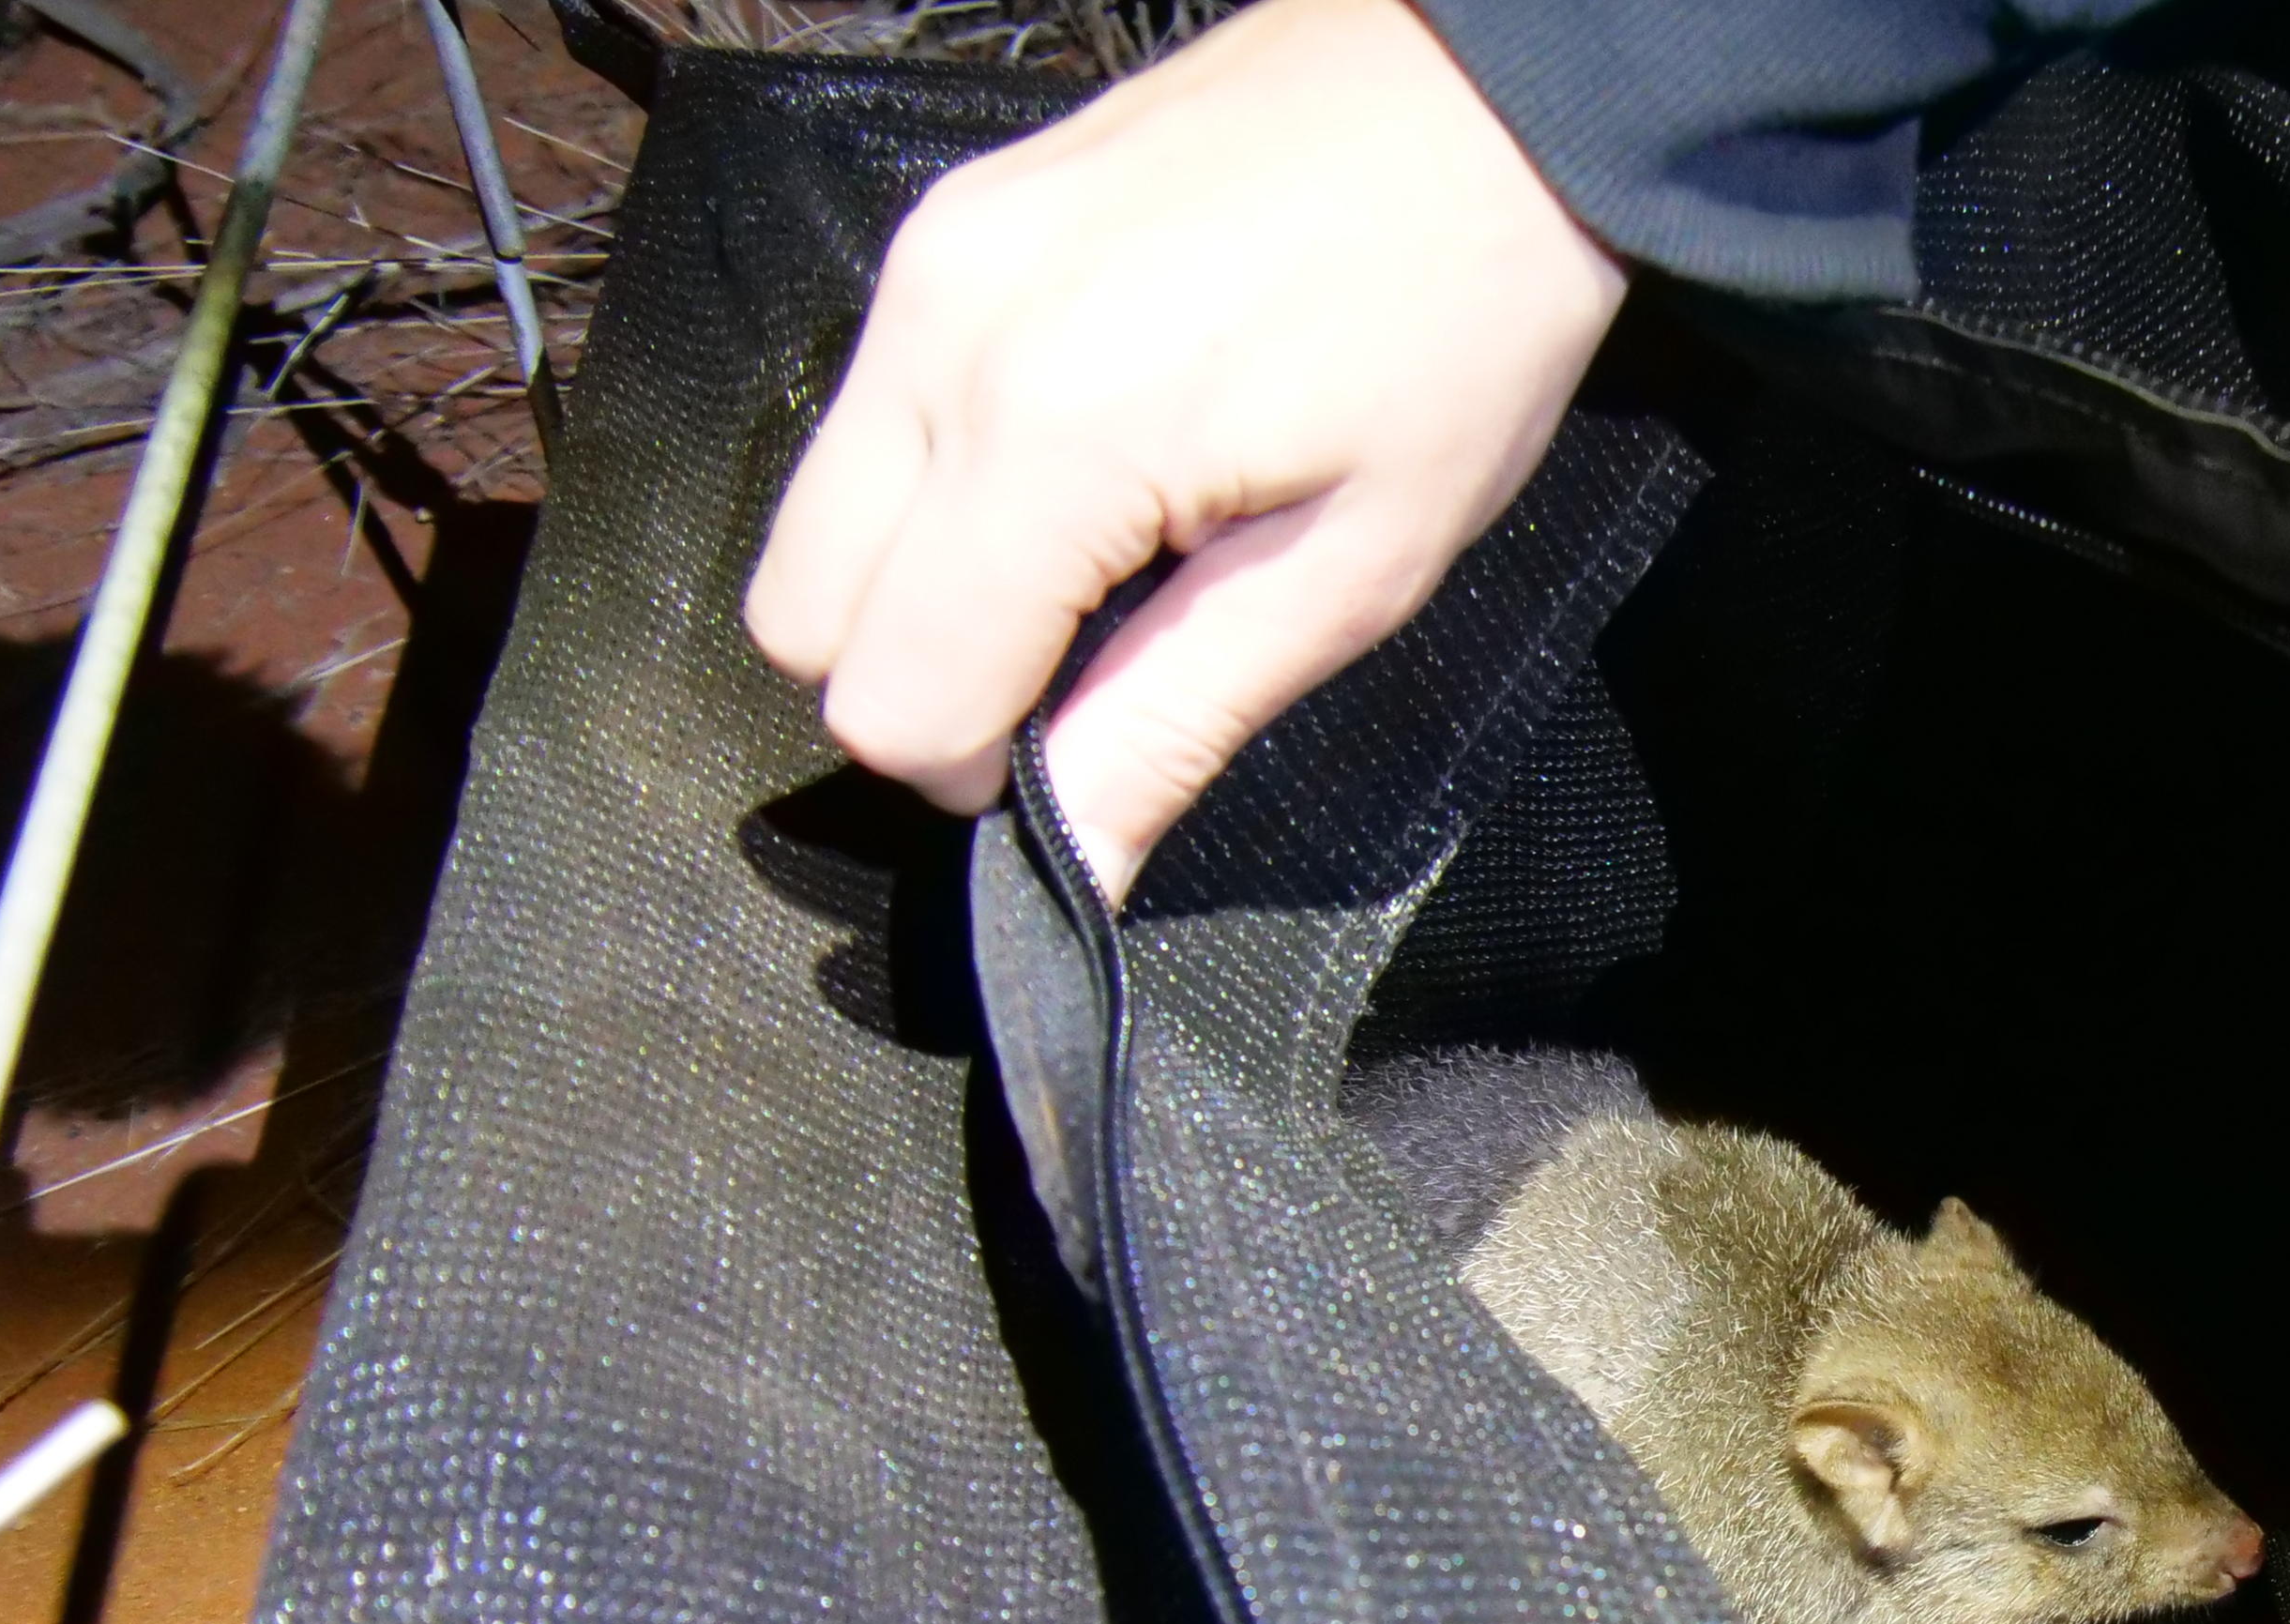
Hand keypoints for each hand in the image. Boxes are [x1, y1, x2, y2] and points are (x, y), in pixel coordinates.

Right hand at [746, 0, 1627, 888]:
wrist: (1491, 88)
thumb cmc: (1461, 312)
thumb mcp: (1356, 565)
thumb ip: (1177, 723)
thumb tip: (1075, 868)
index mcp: (1049, 432)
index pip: (890, 698)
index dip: (979, 774)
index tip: (1086, 748)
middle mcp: (942, 334)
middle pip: (798, 619)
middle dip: (919, 685)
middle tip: (1084, 669)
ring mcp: (927, 261)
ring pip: (816, 516)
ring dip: (923, 583)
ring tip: (1100, 560)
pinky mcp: (944, 223)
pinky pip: (869, 412)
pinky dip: (937, 483)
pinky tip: (1088, 466)